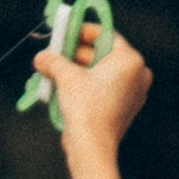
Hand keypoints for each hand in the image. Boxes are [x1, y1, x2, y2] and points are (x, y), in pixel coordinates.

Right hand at [42, 19, 152, 178]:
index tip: (65, 30)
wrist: (92, 149)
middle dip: (75, 53)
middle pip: (102, 54)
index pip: (105, 35)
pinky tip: (63, 86)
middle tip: (55, 51)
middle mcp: (137, 74)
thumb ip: (54, 61)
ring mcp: (132, 93)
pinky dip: (84, 85)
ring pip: (100, 72)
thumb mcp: (66, 77)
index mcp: (130, 60)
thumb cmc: (85, 109)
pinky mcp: (123, 108)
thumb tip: (42, 57)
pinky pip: (102, 88)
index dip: (82, 31)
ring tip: (53, 69)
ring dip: (76, 69)